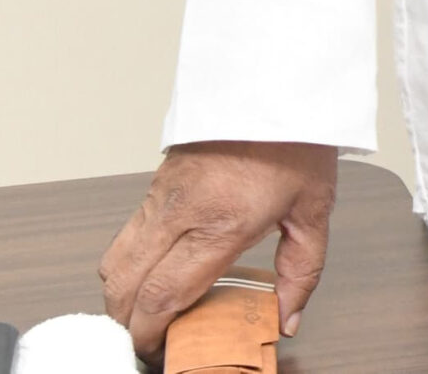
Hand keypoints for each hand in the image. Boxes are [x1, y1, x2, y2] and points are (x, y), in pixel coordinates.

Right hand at [99, 140, 337, 358]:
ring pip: (114, 262)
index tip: (161, 353)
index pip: (163, 296)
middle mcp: (181, 211)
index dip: (151, 335)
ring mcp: (161, 195)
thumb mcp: (314, 209)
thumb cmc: (297, 140)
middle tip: (150, 342)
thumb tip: (288, 317)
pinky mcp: (155, 183)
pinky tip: (150, 273)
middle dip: (128, 326)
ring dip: (121, 297)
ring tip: (145, 314)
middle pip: (125, 287)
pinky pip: (125, 235)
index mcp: (220, 222)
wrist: (277, 80)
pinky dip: (126, 265)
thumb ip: (301, 269)